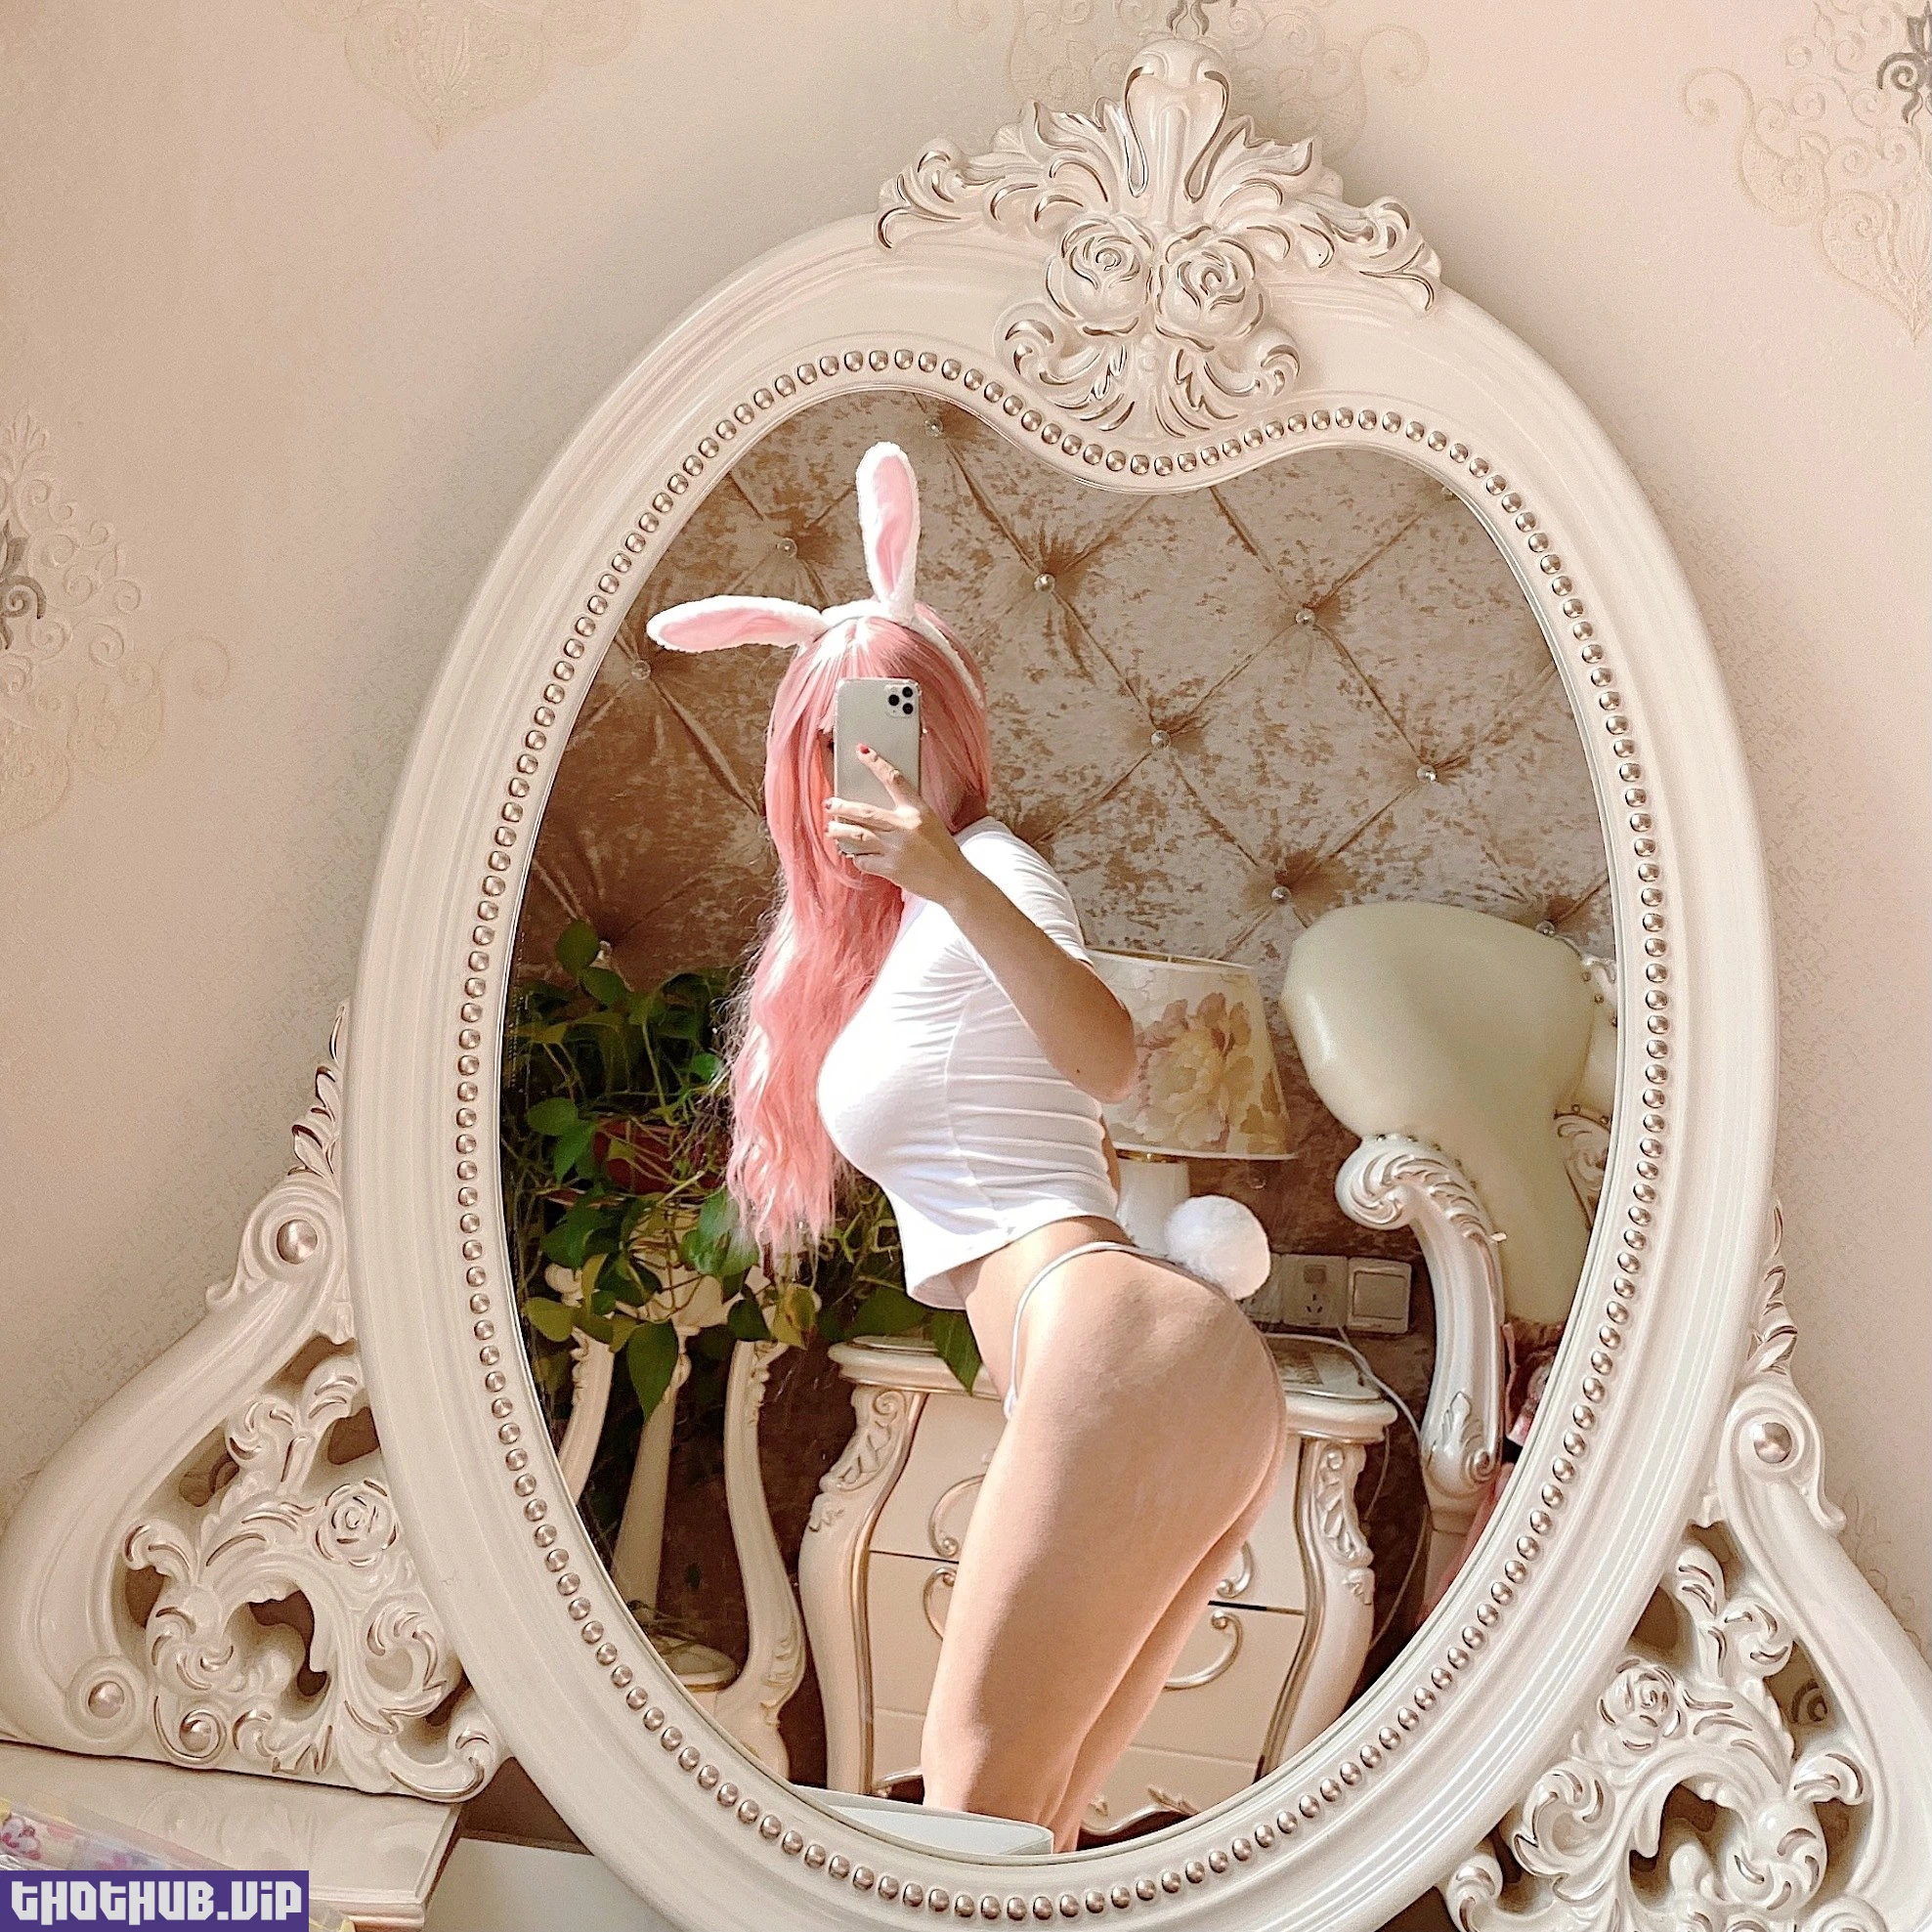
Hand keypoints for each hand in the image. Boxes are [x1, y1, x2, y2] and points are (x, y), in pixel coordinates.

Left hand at [824, 745, 971, 901]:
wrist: (953, 881)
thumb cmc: (943, 851)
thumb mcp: (931, 822)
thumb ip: (908, 813)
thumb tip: (879, 809)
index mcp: (918, 811)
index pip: (894, 779)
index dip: (876, 763)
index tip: (862, 752)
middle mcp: (905, 827)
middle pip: (865, 811)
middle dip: (842, 807)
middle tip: (829, 804)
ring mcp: (895, 849)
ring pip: (858, 835)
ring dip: (840, 831)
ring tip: (831, 829)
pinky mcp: (890, 869)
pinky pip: (864, 860)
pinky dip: (857, 857)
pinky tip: (855, 855)